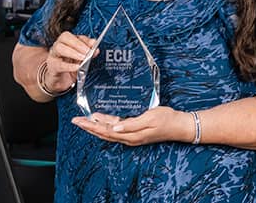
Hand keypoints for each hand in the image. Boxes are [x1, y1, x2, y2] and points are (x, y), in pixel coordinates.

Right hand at [44, 32, 95, 92]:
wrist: (58, 81)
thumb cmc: (69, 68)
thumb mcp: (80, 60)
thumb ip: (88, 53)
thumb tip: (96, 48)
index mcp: (66, 42)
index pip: (74, 35)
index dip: (84, 39)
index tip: (93, 44)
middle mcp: (58, 45)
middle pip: (65, 37)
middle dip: (78, 44)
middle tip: (87, 51)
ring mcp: (53, 55)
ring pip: (59, 47)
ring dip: (73, 52)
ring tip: (82, 58)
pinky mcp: (52, 66)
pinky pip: (59, 64)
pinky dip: (69, 66)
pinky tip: (77, 67)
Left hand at [71, 107, 193, 145]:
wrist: (180, 126)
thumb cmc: (167, 120)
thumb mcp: (150, 118)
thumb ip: (131, 124)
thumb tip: (114, 127)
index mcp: (131, 135)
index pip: (106, 131)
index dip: (91, 126)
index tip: (79, 120)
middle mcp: (129, 137)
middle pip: (104, 133)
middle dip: (89, 127)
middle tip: (75, 120)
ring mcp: (132, 135)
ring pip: (109, 131)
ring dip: (96, 126)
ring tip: (84, 120)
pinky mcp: (135, 131)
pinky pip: (117, 129)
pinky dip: (106, 123)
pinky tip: (102, 118)